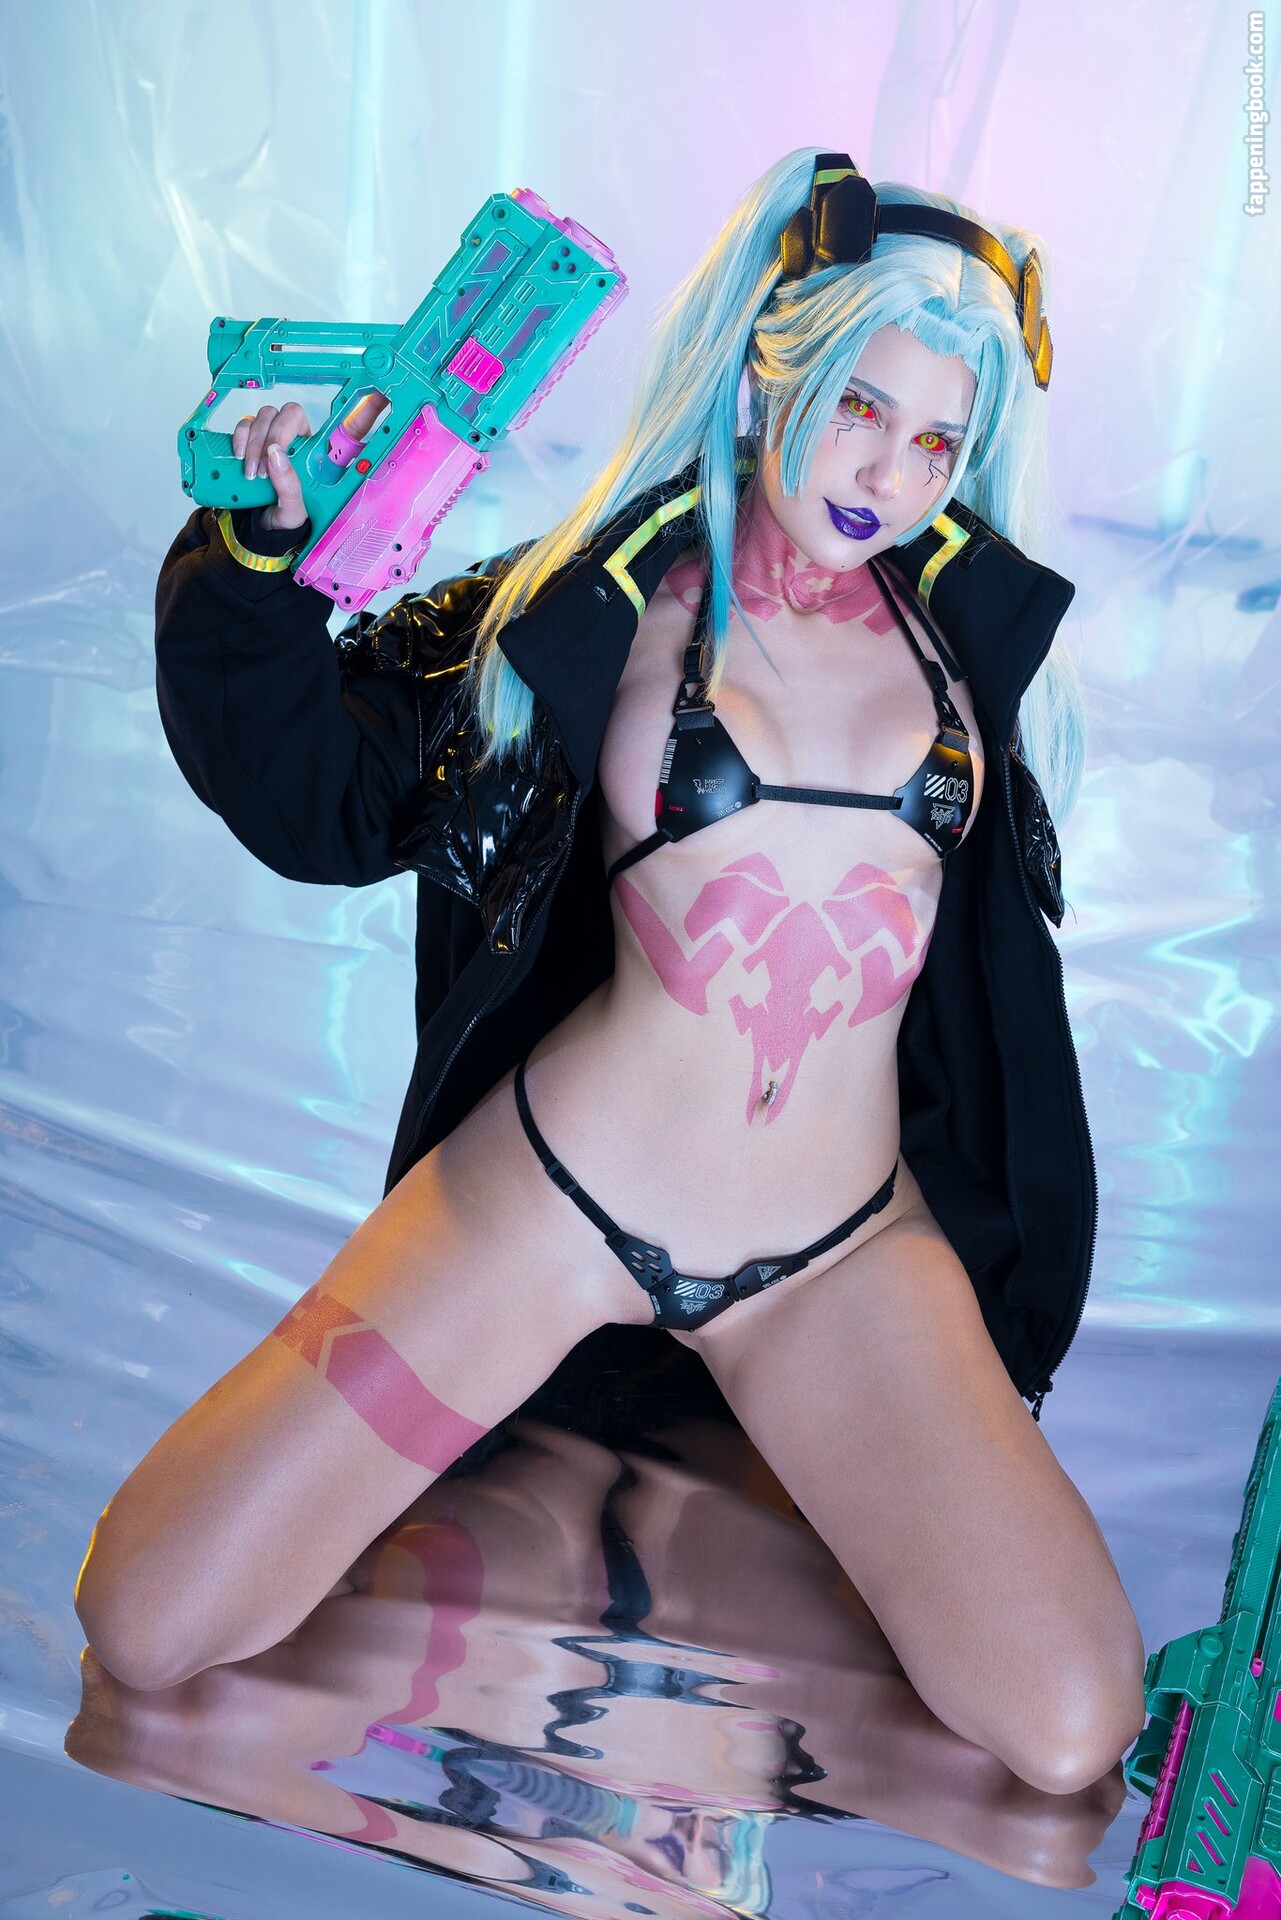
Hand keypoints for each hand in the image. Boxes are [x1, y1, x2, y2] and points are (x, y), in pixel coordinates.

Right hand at [231, 402, 311, 531]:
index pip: (298, 419)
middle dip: (266, 440)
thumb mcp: (294, 510)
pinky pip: (242, 426)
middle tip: (260, 471)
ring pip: (259, 418)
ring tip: (250, 472)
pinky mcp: (248, 441)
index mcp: (307, 449)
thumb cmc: (286, 517)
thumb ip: (289, 485)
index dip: (284, 430)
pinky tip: (238, 458)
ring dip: (251, 443)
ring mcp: (267, 437)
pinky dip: (237, 439)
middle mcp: (289, 437)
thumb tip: (275, 453)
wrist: (264, 529)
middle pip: (277, 415)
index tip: (274, 454)